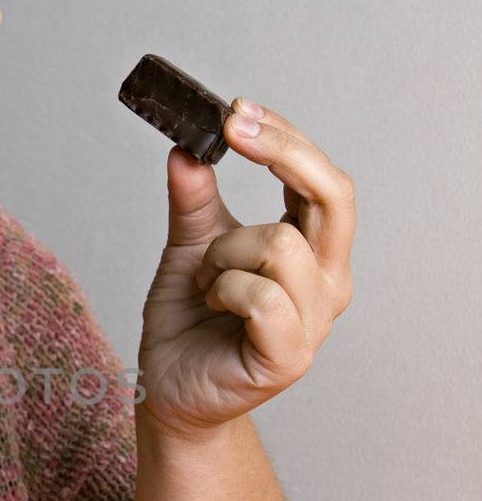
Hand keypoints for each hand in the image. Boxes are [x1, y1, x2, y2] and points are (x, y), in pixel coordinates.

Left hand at [135, 99, 355, 441]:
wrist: (167, 389)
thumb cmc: (188, 322)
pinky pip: (263, 295)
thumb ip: (194, 200)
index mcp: (314, 250)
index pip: (323, 181)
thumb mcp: (189, 246)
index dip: (287, 140)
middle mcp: (327, 282)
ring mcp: (314, 321)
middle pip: (333, 196)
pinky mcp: (289, 355)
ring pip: (281, 244)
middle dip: (282, 152)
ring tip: (205, 279)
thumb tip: (187, 148)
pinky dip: (226, 288)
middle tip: (231, 128)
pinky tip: (211, 302)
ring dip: (225, 251)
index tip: (237, 111)